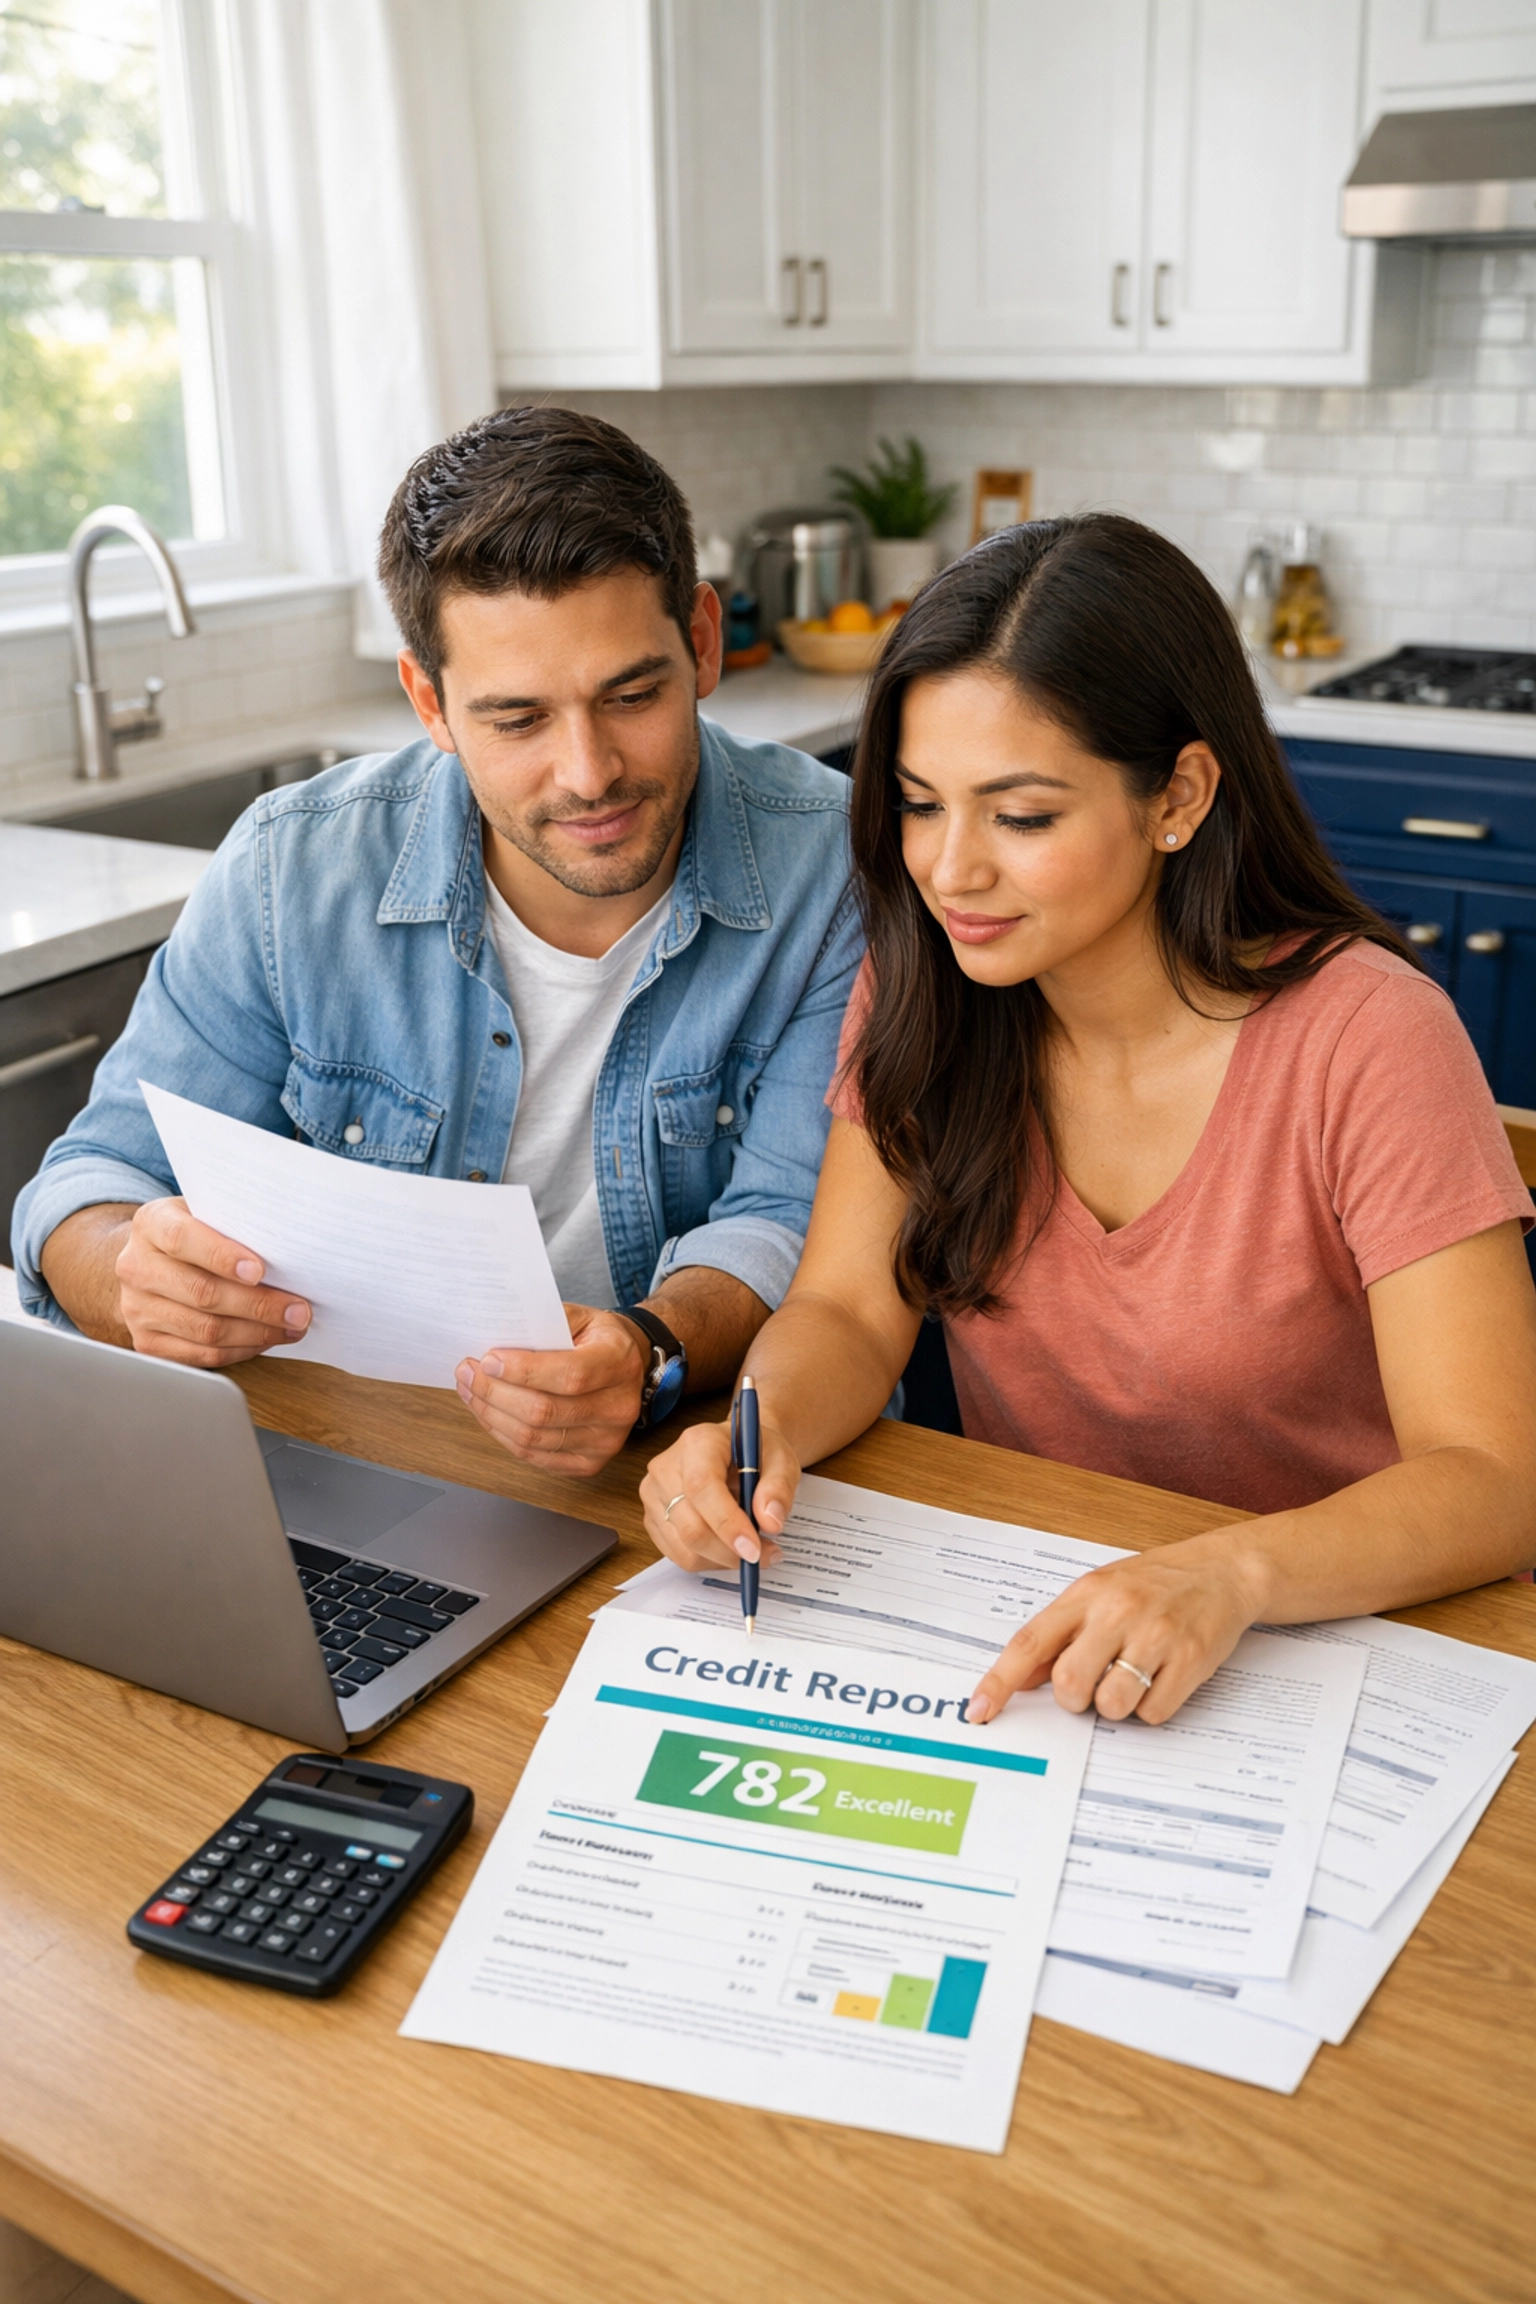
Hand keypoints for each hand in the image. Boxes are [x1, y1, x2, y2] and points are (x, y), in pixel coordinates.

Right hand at [115, 1196, 310, 1366]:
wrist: (152, 1262)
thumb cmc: (195, 1234)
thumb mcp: (208, 1213)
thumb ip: (235, 1224)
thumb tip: (290, 1249)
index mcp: (151, 1224)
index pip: (182, 1239)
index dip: (222, 1256)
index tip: (259, 1270)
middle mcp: (136, 1266)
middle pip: (202, 1292)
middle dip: (258, 1305)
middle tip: (299, 1310)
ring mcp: (137, 1308)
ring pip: (205, 1329)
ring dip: (257, 1332)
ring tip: (292, 1327)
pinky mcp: (147, 1342)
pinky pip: (200, 1355)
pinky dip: (241, 1350)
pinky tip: (266, 1339)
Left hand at [456, 1304, 647, 1476]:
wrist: (628, 1367)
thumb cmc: (598, 1340)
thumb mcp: (579, 1317)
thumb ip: (542, 1323)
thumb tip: (496, 1336)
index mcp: (620, 1363)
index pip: (570, 1375)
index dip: (524, 1371)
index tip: (488, 1360)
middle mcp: (619, 1407)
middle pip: (544, 1411)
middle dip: (495, 1392)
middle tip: (468, 1373)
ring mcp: (606, 1441)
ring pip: (533, 1438)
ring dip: (491, 1415)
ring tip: (470, 1390)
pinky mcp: (589, 1463)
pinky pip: (534, 1456)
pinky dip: (503, 1434)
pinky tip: (488, 1413)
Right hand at [639, 1412, 797, 1573]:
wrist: (737, 1452)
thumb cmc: (756, 1454)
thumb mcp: (781, 1461)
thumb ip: (778, 1489)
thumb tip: (770, 1522)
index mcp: (698, 1443)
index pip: (702, 1488)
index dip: (727, 1524)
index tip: (753, 1549)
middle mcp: (666, 1467)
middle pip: (691, 1526)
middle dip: (730, 1552)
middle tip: (765, 1555)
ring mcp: (654, 1494)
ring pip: (684, 1548)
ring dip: (722, 1559)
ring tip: (750, 1548)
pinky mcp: (652, 1518)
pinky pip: (679, 1555)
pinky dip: (709, 1560)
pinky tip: (727, 1545)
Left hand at [965, 1539, 1264, 1726]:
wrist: (1223, 1570)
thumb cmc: (1155, 1583)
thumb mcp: (1099, 1592)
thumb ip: (1060, 1633)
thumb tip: (1022, 1679)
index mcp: (1086, 1594)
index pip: (1030, 1643)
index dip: (999, 1681)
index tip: (979, 1710)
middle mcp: (1118, 1611)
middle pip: (1069, 1683)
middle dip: (1074, 1699)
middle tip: (1093, 1686)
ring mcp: (1156, 1634)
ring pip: (1112, 1705)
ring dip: (1116, 1707)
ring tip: (1131, 1679)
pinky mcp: (1192, 1658)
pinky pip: (1154, 1713)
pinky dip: (1151, 1709)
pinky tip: (1161, 1680)